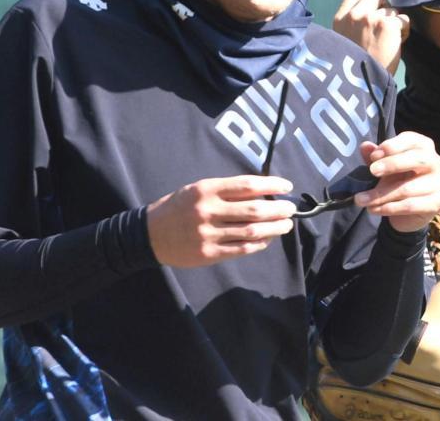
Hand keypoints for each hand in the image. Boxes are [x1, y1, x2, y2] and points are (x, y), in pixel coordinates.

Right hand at [146, 176, 296, 266]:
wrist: (148, 234)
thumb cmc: (178, 207)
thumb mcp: (197, 189)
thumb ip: (225, 191)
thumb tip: (261, 193)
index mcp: (207, 189)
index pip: (247, 185)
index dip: (271, 185)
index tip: (287, 186)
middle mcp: (208, 210)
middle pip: (254, 210)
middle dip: (278, 210)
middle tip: (291, 209)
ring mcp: (208, 234)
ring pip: (251, 231)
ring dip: (274, 228)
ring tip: (285, 225)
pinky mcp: (208, 254)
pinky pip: (241, 249)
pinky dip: (258, 244)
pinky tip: (267, 239)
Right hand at [333, 0, 409, 74]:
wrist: (361, 85)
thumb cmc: (354, 71)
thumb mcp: (343, 43)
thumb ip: (352, 26)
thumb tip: (372, 15)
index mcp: (340, 20)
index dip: (366, 0)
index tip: (371, 14)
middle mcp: (354, 15)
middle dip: (383, 6)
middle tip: (385, 24)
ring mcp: (370, 18)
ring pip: (391, 10)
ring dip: (394, 23)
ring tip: (390, 41)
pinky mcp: (387, 25)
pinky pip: (403, 20)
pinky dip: (404, 31)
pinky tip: (398, 44)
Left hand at [353, 131, 439, 232]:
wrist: (409, 211)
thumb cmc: (397, 179)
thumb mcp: (383, 166)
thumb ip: (374, 156)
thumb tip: (365, 147)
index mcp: (424, 146)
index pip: (411, 140)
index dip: (392, 146)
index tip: (373, 156)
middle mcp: (436, 162)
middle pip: (417, 159)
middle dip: (392, 164)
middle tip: (372, 172)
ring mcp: (439, 183)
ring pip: (408, 188)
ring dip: (380, 195)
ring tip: (361, 200)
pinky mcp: (438, 203)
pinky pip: (410, 205)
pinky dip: (389, 208)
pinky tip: (373, 209)